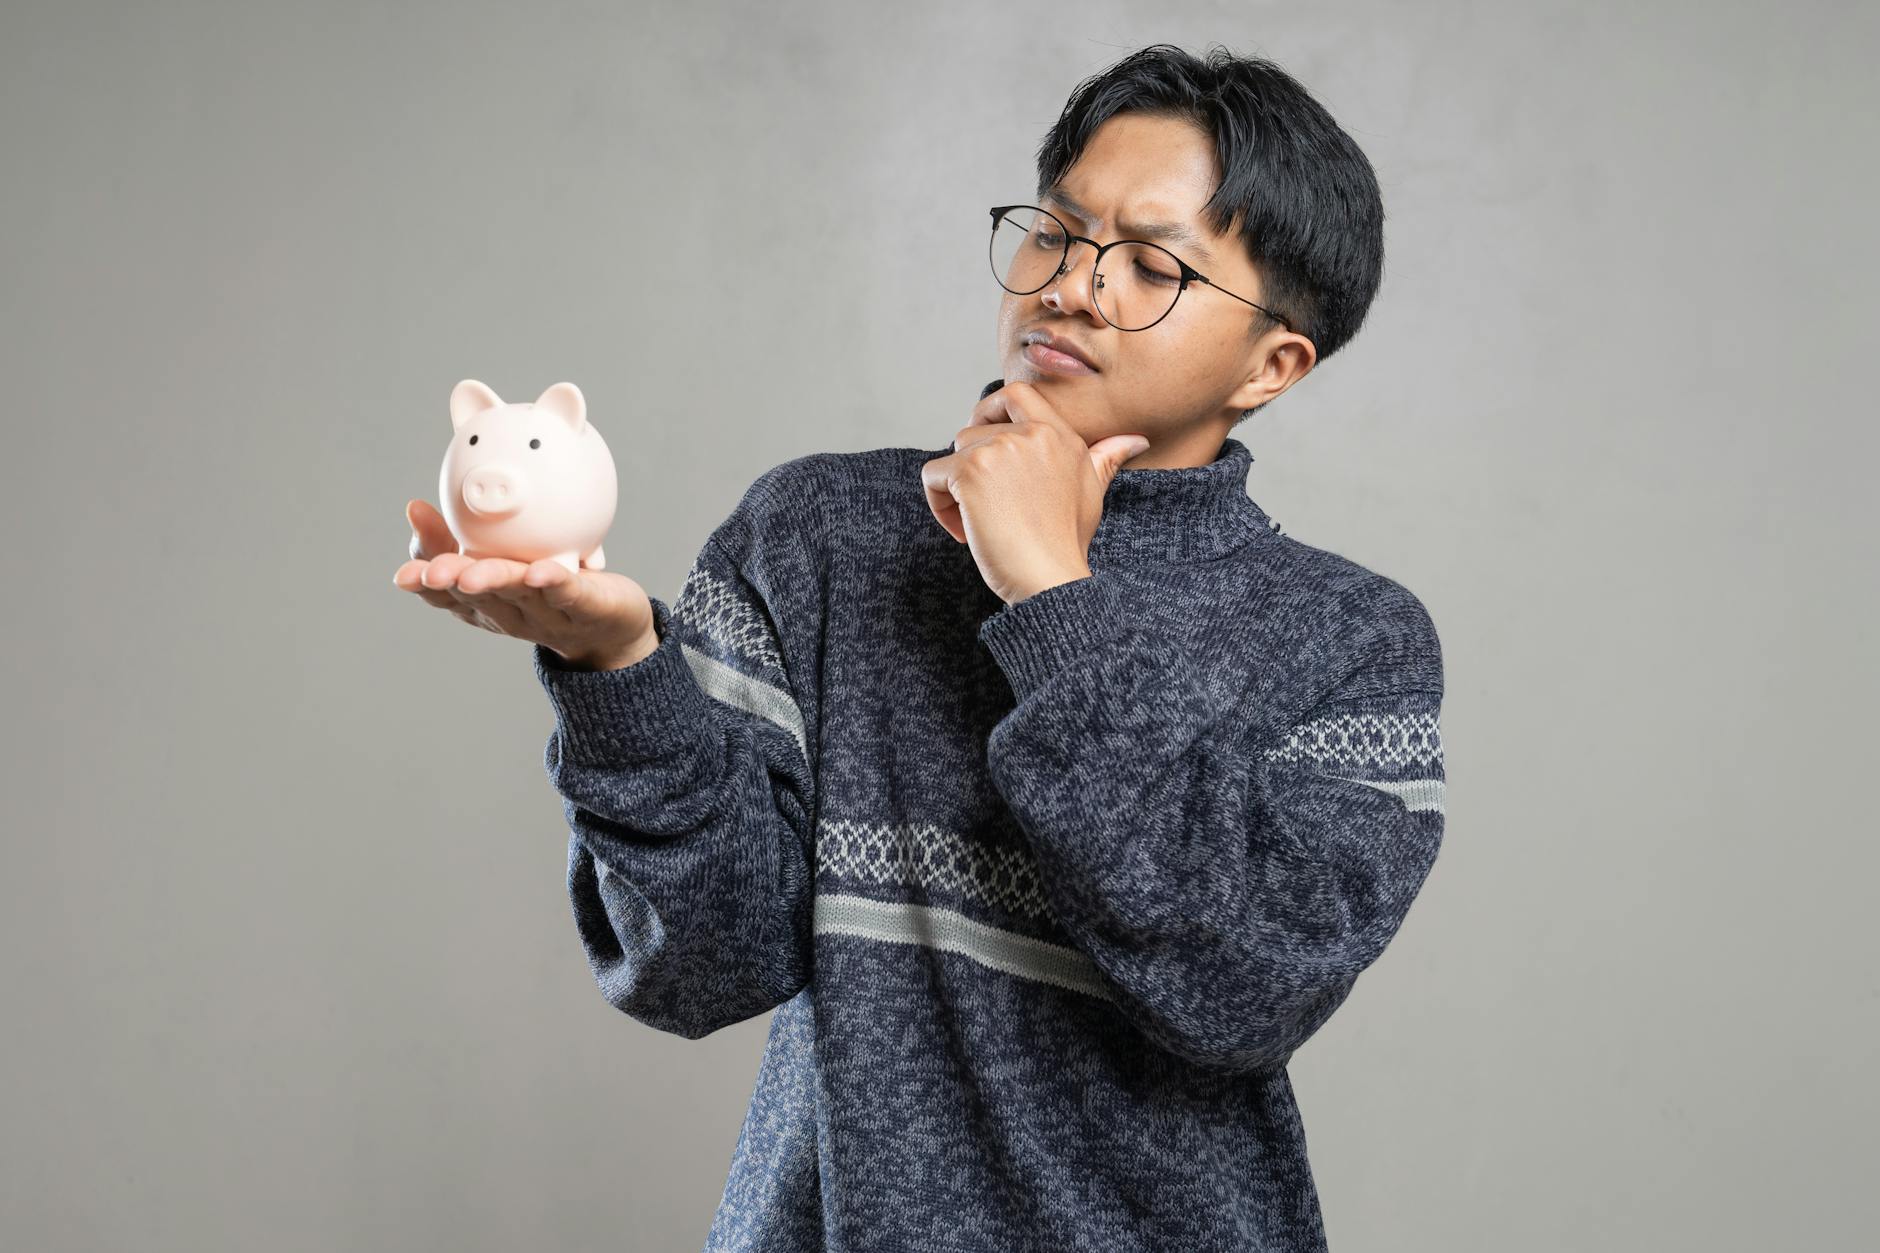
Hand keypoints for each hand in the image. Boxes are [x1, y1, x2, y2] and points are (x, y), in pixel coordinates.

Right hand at [391, 499, 657, 669]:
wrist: (612, 628)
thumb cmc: (547, 589)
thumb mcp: (499, 561)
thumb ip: (455, 538)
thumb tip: (413, 508)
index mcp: (486, 603)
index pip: (448, 597)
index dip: (423, 587)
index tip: (403, 576)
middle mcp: (512, 612)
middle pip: (478, 597)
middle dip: (452, 584)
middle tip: (432, 574)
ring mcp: (549, 614)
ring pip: (518, 594)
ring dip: (493, 582)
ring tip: (471, 574)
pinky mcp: (587, 608)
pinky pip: (569, 593)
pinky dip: (553, 582)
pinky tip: (539, 572)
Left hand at [920, 381, 1149, 604]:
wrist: (1050, 577)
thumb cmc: (1067, 542)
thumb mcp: (1092, 492)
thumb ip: (1106, 458)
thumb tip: (1137, 441)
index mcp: (1059, 434)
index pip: (1016, 393)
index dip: (992, 410)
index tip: (986, 443)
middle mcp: (1031, 433)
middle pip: (974, 427)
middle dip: (968, 459)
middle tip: (977, 494)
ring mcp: (998, 449)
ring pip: (953, 451)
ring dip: (954, 489)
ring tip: (977, 523)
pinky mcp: (969, 470)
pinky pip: (932, 475)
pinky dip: (938, 504)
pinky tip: (964, 532)